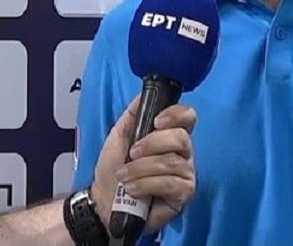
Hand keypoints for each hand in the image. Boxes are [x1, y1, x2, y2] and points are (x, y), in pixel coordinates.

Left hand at [89, 95, 196, 233]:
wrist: (105, 198)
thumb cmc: (114, 165)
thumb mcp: (119, 134)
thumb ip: (134, 114)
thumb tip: (144, 94)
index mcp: (169, 134)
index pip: (187, 117)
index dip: (176, 115)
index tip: (156, 121)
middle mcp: (183, 152)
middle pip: (181, 138)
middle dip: (152, 144)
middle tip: (131, 153)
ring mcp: (186, 173)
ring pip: (172, 162)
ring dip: (142, 168)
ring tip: (124, 176)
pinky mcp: (184, 194)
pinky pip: (171, 183)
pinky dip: (146, 184)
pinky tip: (132, 189)